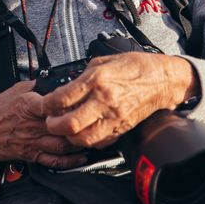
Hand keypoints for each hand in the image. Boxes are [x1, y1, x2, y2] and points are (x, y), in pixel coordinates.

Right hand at [0, 80, 87, 168]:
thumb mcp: (14, 90)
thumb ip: (35, 86)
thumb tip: (52, 80)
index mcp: (28, 106)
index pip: (53, 104)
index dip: (69, 102)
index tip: (82, 98)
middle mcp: (32, 125)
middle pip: (63, 126)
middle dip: (80, 124)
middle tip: (95, 119)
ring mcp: (33, 142)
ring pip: (62, 145)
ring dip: (80, 143)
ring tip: (94, 138)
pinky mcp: (31, 156)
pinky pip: (54, 162)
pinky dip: (70, 162)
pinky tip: (81, 158)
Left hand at [41, 53, 199, 148]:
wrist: (161, 79)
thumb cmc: (135, 67)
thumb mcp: (103, 61)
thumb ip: (83, 74)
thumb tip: (67, 85)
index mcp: (97, 79)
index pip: (63, 98)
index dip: (47, 105)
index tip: (43, 105)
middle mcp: (104, 100)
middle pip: (70, 123)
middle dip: (53, 125)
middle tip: (49, 121)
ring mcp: (114, 117)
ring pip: (83, 138)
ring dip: (68, 137)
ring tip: (64, 130)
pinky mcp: (122, 128)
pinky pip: (99, 142)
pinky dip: (86, 141)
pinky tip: (82, 133)